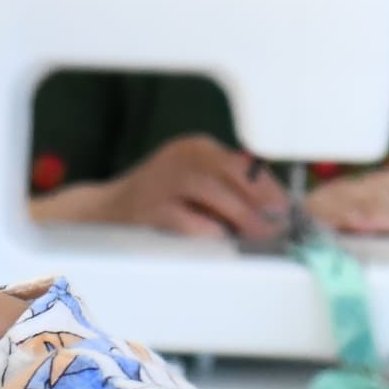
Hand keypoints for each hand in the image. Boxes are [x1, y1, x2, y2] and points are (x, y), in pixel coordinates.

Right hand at [43, 134, 290, 241]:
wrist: (103, 213)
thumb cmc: (158, 201)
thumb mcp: (193, 182)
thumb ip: (227, 188)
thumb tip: (273, 209)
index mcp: (196, 148)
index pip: (242, 163)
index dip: (267, 187)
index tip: (284, 209)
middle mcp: (180, 158)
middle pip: (231, 173)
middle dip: (259, 202)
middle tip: (276, 226)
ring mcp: (162, 181)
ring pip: (212, 192)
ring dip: (240, 215)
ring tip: (256, 236)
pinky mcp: (149, 209)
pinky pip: (186, 219)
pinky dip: (208, 230)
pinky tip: (222, 240)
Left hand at [306, 167, 388, 318]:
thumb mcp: (372, 243)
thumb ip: (345, 231)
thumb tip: (298, 234)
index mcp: (387, 184)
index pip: (339, 189)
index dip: (312, 207)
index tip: (288, 226)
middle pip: (349, 193)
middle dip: (320, 213)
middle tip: (297, 234)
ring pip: (367, 201)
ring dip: (338, 216)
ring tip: (314, 235)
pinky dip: (371, 220)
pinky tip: (351, 226)